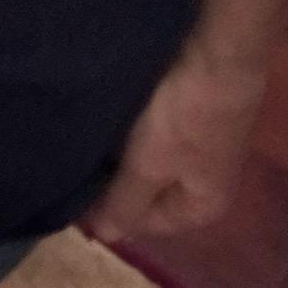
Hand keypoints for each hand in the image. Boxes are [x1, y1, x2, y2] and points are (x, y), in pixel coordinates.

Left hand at [86, 44, 266, 242]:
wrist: (217, 49)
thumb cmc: (184, 115)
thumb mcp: (149, 166)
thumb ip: (125, 204)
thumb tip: (106, 239)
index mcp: (204, 205)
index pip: (147, 223)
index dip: (109, 211)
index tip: (70, 191)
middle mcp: (207, 179)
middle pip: (151, 189)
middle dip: (116, 177)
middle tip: (71, 160)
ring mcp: (203, 141)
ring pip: (151, 155)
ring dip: (123, 148)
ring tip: (83, 135)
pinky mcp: (194, 108)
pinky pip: (156, 127)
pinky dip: (133, 123)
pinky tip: (107, 110)